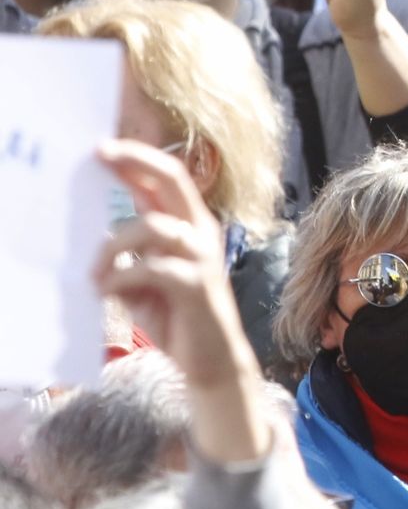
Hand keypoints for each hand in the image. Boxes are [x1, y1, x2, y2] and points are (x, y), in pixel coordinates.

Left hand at [93, 141, 255, 390]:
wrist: (212, 360)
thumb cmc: (178, 317)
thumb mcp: (148, 277)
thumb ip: (133, 252)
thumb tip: (99, 234)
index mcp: (190, 226)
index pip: (167, 180)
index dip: (137, 159)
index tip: (103, 148)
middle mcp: (200, 233)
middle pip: (174, 180)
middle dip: (137, 162)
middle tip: (102, 154)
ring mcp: (202, 257)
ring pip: (153, 226)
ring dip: (112, 246)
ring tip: (94, 275)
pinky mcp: (196, 285)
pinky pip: (151, 269)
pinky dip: (120, 278)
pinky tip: (106, 292)